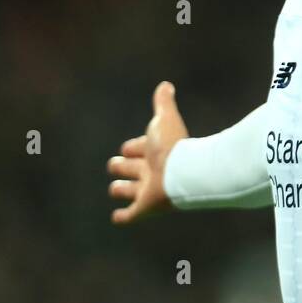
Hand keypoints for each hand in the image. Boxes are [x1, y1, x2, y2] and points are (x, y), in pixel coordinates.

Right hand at [107, 81, 189, 224]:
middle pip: (128, 169)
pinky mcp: (144, 208)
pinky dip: (123, 217)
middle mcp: (150, 171)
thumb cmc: (173, 146)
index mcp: (153, 151)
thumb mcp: (164, 119)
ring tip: (117, 189)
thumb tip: (166, 85)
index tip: (131, 147)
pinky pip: (130, 216)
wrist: (184, 172)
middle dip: (122, 166)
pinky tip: (118, 218)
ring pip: (127, 191)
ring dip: (121, 189)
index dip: (131, 147)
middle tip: (119, 165)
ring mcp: (146, 191)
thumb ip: (163, 103)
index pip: (134, 148)